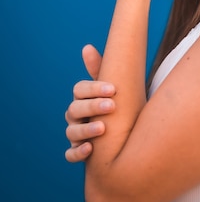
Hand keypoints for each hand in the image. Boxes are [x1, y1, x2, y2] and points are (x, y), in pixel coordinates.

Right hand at [65, 45, 114, 162]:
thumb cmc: (118, 102)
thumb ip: (101, 69)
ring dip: (86, 130)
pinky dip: (77, 152)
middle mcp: (75, 115)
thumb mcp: (113, 86)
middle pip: (75, 109)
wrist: (127, 129)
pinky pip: (70, 154)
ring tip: (103, 128)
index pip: (80, 90)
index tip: (113, 89)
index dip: (94, 88)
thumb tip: (86, 47)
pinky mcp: (78, 151)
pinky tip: (89, 149)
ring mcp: (75, 134)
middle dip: (93, 107)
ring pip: (71, 132)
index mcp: (83, 97)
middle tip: (112, 106)